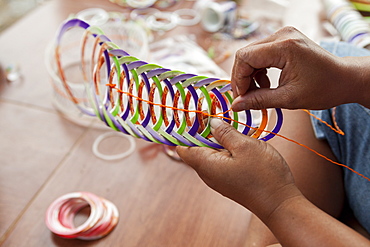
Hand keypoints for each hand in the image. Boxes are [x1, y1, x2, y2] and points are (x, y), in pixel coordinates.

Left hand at [176, 118, 301, 219]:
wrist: (280, 204)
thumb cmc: (263, 176)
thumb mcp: (244, 146)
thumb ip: (225, 132)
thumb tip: (211, 122)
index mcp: (205, 164)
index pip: (181, 147)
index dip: (185, 131)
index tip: (196, 116)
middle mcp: (208, 173)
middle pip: (196, 148)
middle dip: (204, 132)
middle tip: (218, 117)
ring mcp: (218, 178)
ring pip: (210, 153)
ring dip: (218, 139)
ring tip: (232, 128)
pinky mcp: (229, 180)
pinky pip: (221, 160)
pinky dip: (227, 149)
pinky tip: (240, 142)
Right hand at [231, 26, 361, 110]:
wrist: (345, 79)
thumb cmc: (324, 88)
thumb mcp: (289, 98)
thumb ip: (259, 100)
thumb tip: (235, 105)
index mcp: (284, 46)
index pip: (245, 57)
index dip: (238, 79)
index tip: (241, 98)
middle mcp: (282, 35)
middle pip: (246, 54)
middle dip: (242, 78)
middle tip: (246, 97)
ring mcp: (283, 35)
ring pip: (252, 54)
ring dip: (250, 75)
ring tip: (259, 92)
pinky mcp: (284, 40)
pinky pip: (261, 53)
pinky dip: (259, 70)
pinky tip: (266, 83)